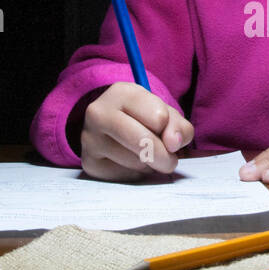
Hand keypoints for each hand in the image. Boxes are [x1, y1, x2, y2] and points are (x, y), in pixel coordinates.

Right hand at [79, 82, 194, 181]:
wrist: (107, 129)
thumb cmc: (141, 119)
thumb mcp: (164, 114)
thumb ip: (178, 127)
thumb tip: (173, 144)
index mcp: (121, 92)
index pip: (159, 117)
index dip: (170, 128)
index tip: (166, 131)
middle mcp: (99, 112)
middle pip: (144, 142)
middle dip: (164, 156)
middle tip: (170, 161)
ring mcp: (90, 139)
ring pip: (135, 162)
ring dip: (149, 165)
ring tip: (145, 156)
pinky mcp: (90, 163)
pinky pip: (124, 176)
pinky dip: (135, 174)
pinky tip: (131, 164)